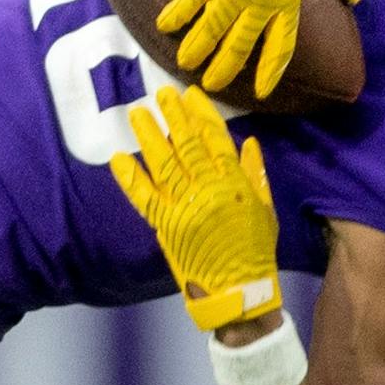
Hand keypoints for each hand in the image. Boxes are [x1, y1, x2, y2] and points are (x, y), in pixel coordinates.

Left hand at [110, 85, 281, 330]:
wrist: (241, 290)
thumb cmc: (256, 250)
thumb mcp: (266, 210)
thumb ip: (255, 174)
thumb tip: (249, 142)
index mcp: (235, 184)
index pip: (216, 139)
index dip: (202, 115)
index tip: (190, 94)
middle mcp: (209, 190)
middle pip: (187, 145)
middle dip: (173, 117)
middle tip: (160, 94)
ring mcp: (185, 207)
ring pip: (164, 164)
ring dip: (149, 137)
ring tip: (138, 113)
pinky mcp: (166, 226)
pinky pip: (144, 198)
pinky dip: (130, 178)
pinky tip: (118, 158)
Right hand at [156, 0, 362, 99]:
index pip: (281, 45)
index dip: (271, 70)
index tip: (263, 91)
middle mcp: (260, 1)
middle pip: (240, 46)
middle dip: (224, 69)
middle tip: (212, 84)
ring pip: (211, 30)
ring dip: (196, 50)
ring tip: (184, 64)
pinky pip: (190, 1)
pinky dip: (175, 14)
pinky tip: (163, 26)